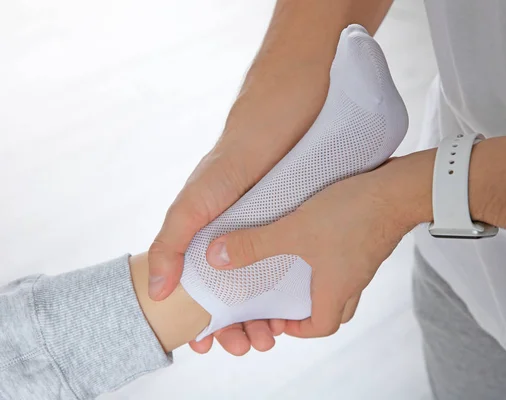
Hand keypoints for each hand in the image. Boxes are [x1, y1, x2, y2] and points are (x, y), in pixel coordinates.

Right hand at [148, 59, 328, 353]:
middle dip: (238, 320)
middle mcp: (238, 226)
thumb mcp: (205, 194)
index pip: (199, 282)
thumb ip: (176, 234)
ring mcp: (268, 220)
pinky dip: (286, 286)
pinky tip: (294, 301)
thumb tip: (159, 290)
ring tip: (272, 333)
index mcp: (211, 225)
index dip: (202, 316)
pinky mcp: (295, 212)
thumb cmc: (247, 144)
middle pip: (233, 286)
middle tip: (252, 345)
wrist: (298, 100)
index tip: (212, 344)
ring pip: (261, 278)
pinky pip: (288, 258)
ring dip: (262, 310)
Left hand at [205, 150, 434, 336]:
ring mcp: (364, 262)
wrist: (398, 190)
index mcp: (336, 289)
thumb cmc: (352, 215)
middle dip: (307, 309)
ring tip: (296, 265)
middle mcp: (353, 281)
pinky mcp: (368, 241)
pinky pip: (348, 261)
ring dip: (318, 282)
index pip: (320, 328)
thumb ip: (254, 245)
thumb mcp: (293, 230)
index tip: (278, 316)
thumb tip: (216, 258)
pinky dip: (330, 259)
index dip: (297, 328)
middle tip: (286, 295)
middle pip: (333, 311)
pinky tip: (315, 237)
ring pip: (341, 285)